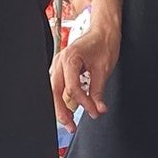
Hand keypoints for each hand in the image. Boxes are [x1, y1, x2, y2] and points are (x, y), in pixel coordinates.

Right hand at [51, 18, 120, 133]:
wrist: (103, 31)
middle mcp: (60, 61)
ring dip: (60, 107)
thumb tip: (98, 108)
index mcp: (70, 58)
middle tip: (71, 126)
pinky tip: (67, 109)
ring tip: (68, 121)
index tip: (94, 111)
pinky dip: (61, 99)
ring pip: (54, 91)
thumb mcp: (104, 69)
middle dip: (62, 112)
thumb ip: (98, 91)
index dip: (84, 103)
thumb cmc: (104, 43)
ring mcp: (58, 65)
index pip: (73, 88)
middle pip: (55, 92)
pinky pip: (57, 87)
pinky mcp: (61, 69)